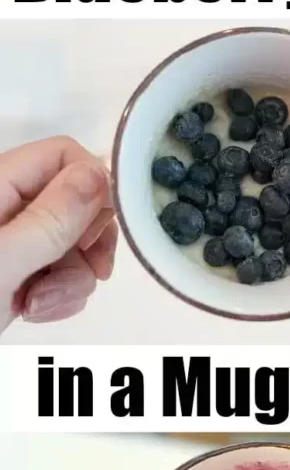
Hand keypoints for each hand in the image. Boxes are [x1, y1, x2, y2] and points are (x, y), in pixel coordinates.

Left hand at [0, 137, 116, 334]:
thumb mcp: (2, 263)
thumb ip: (52, 219)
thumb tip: (99, 174)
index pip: (63, 157)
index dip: (93, 188)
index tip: (99, 233)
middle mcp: (3, 208)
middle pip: (74, 202)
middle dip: (85, 242)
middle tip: (88, 273)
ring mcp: (8, 244)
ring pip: (70, 244)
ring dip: (70, 279)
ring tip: (36, 305)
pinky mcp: (11, 277)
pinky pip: (56, 274)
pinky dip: (57, 296)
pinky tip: (33, 313)